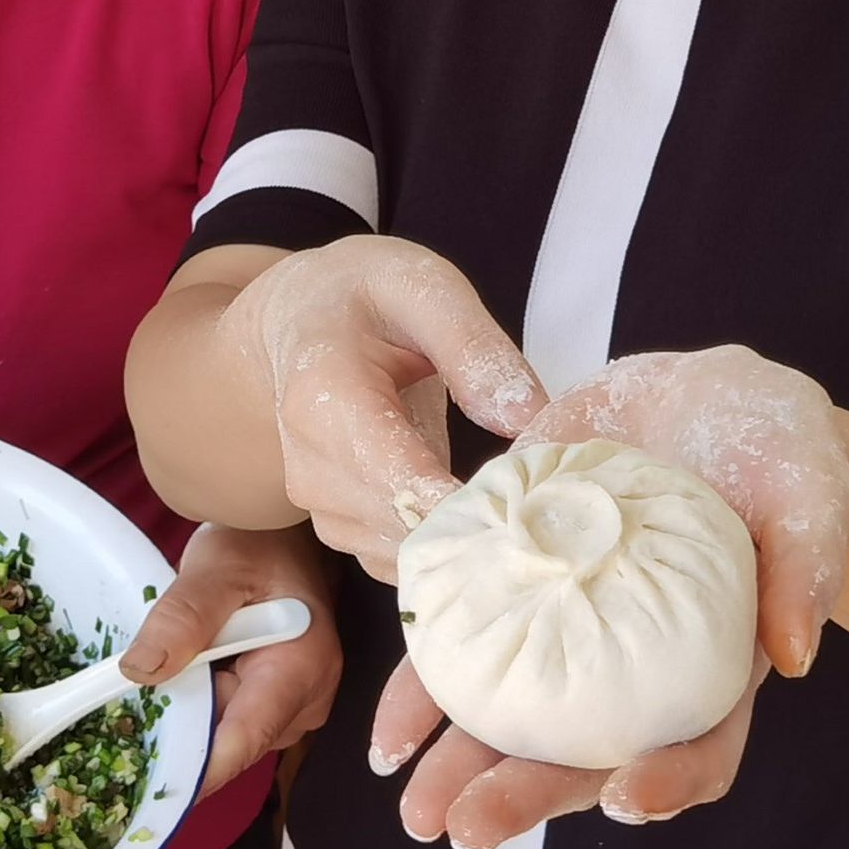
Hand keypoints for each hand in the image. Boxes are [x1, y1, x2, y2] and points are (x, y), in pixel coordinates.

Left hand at [118, 524, 340, 798]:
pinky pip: (233, 723)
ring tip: (169, 670)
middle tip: (127, 700)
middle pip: (231, 744)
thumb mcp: (216, 569)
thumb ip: (183, 616)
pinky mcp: (282, 707)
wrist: (288, 541)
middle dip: (182, 730)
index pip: (244, 740)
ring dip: (193, 712)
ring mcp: (298, 707)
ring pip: (228, 737)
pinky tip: (188, 675)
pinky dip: (204, 705)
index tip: (147, 787)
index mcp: (300, 669)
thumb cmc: (260, 546)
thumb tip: (141, 670)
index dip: (194, 770)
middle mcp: (308, 700)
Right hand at [219, 237, 544, 572]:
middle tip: (549, 502)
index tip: (530, 508)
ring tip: (520, 501)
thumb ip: (473, 344)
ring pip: (407, 553)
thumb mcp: (423, 287)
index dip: (464, 506)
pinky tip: (485, 514)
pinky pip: (402, 561)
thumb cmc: (365, 298)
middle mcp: (311, 466)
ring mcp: (320, 506)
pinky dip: (448, 548)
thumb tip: (527, 417)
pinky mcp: (341, 529)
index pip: (395, 477)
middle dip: (480, 523)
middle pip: (405, 526)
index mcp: (324, 398)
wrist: (299, 323)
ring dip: (467, 539)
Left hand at [367, 344, 848, 848]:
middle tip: (463, 827)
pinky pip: (470, 647)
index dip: (667, 780)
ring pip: (517, 721)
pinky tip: (391, 729)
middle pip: (587, 755)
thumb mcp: (811, 494)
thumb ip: (807, 565)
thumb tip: (793, 653)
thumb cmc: (782, 455)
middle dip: (526, 795)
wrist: (704, 399)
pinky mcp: (520, 585)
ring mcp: (574, 636)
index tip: (624, 799)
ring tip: (413, 808)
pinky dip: (427, 688)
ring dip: (462, 766)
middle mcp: (637, 671)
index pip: (700, 745)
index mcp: (716, 668)